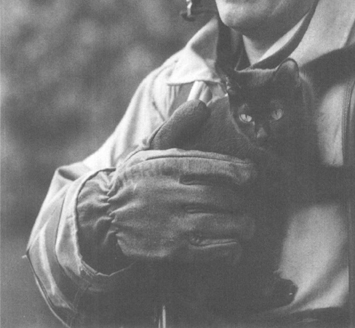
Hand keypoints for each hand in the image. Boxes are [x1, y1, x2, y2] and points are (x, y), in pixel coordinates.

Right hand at [107, 101, 256, 263]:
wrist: (102, 216)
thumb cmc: (135, 177)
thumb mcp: (150, 147)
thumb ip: (178, 127)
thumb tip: (202, 105)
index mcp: (169, 165)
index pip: (214, 165)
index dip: (239, 170)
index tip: (252, 174)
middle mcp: (171, 193)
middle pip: (222, 197)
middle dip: (240, 201)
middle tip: (244, 203)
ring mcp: (172, 223)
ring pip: (222, 224)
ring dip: (242, 225)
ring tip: (246, 225)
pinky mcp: (171, 250)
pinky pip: (212, 250)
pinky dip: (230, 248)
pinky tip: (235, 246)